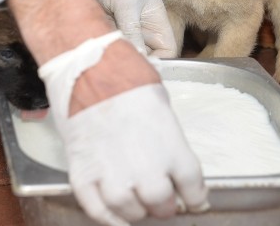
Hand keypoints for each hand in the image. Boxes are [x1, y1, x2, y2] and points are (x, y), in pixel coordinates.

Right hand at [39, 32, 208, 225]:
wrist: (88, 68)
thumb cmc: (126, 78)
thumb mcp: (161, 106)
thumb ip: (168, 139)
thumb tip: (168, 157)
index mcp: (173, 149)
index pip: (193, 189)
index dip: (195, 199)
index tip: (194, 201)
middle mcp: (147, 170)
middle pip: (162, 206)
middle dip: (163, 204)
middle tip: (160, 198)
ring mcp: (113, 176)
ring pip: (131, 213)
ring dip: (136, 211)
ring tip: (136, 201)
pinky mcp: (84, 176)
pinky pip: (98, 211)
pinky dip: (108, 218)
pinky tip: (115, 215)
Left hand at [72, 0, 175, 57]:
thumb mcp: (125, 2)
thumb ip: (132, 29)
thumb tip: (139, 57)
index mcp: (156, 21)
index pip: (167, 50)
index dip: (161, 62)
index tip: (142, 67)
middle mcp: (142, 29)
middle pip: (147, 57)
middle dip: (136, 63)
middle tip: (121, 65)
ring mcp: (123, 31)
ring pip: (127, 54)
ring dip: (118, 56)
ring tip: (107, 56)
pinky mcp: (106, 31)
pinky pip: (109, 47)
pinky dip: (104, 50)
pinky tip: (96, 48)